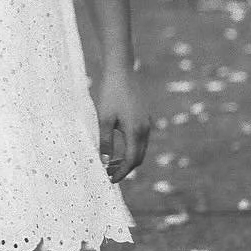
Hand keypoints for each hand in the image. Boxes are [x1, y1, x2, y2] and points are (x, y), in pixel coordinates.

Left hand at [95, 62, 151, 182]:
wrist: (121, 71)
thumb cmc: (111, 94)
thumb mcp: (104, 119)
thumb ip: (105, 142)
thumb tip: (104, 163)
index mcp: (136, 131)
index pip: (131, 161)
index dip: (121, 173)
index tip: (109, 180)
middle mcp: (145, 129)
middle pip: (138, 158)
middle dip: (125, 168)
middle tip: (109, 174)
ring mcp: (146, 123)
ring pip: (140, 149)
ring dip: (128, 159)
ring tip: (111, 163)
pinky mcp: (144, 117)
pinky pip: (140, 140)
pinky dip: (131, 148)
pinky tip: (118, 147)